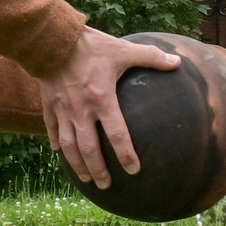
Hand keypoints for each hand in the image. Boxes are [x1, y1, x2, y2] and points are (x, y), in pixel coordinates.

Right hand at [39, 28, 181, 186]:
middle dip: (98, 170)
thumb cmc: (90, 45)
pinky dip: (56, 143)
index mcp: (102, 100)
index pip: (117, 134)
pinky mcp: (48, 105)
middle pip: (89, 149)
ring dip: (77, 165)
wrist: (51, 39)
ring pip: (69, 146)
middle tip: (107, 185)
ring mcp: (63, 110)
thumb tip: (177, 62)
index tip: (134, 170)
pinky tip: (60, 153)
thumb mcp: (123, 50)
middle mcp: (81, 111)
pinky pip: (51, 129)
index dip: (126, 155)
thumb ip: (150, 57)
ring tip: (86, 178)